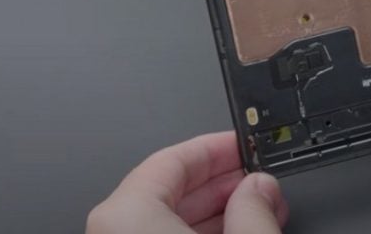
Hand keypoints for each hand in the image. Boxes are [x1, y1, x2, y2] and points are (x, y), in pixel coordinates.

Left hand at [86, 132, 287, 233]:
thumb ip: (254, 209)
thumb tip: (260, 187)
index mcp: (125, 215)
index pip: (174, 160)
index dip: (217, 149)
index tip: (245, 146)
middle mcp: (111, 232)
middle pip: (168, 191)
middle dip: (220, 184)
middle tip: (258, 180)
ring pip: (164, 220)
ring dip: (213, 214)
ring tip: (255, 211)